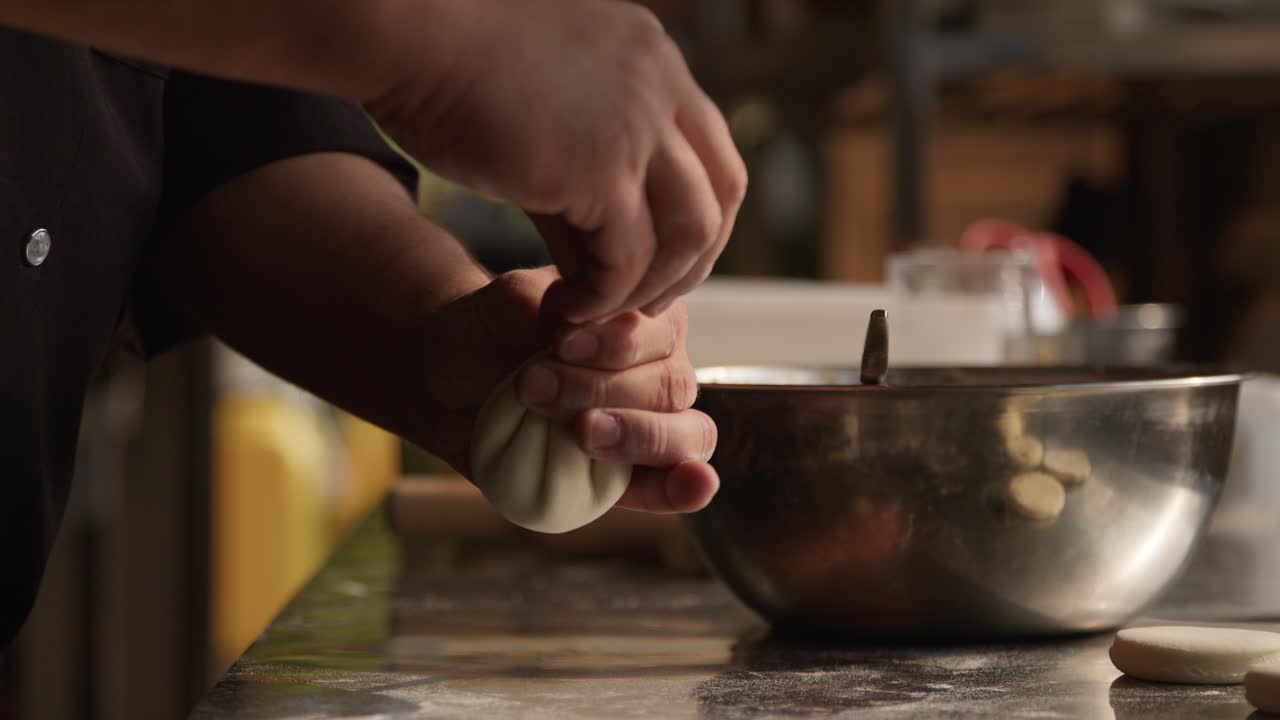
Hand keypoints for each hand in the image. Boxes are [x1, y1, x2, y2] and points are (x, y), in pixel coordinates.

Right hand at [367, 0, 746, 323]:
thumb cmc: (450, 68)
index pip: (714, 155)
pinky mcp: (600, 169)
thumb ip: (584, 184)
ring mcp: (637, 126)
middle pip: (722, 196)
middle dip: (693, 263)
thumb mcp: (546, 118)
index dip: (699, 220)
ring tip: (596, 313)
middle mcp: (660, 88)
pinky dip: (602, 300)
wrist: (405, 33)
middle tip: (643, 306)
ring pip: (687, 235)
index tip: (661, 263)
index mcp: (653, 62)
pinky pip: (627, 261)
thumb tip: (599, 268)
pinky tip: (564, 310)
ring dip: (650, 289)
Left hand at [419, 267, 718, 513]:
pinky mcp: (627, 476)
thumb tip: (573, 324)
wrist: (450, 376)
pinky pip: (668, 486)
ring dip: (638, 435)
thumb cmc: (492, 333)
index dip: (616, 343)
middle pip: (672, 387)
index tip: (559, 344)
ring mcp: (653, 425)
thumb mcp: (510, 305)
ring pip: (688, 434)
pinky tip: (692, 486)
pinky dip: (682, 488)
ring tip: (581, 433)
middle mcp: (662, 370)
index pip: (661, 333)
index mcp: (648, 320)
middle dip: (602, 390)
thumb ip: (545, 309)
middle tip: (533, 387)